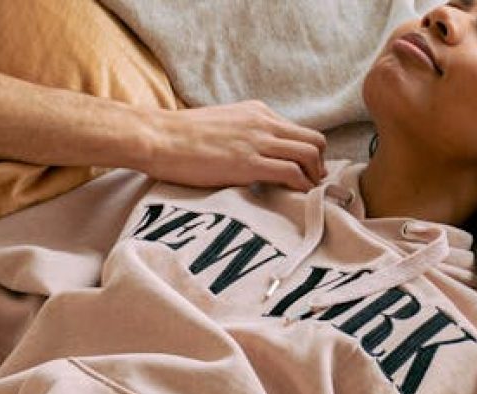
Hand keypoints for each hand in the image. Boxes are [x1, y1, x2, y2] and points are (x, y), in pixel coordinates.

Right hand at [140, 101, 327, 190]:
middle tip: (312, 184)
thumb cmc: (179, 136)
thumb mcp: (220, 124)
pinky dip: (301, 187)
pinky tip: (295, 197)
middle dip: (319, 165)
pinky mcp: (248, 163)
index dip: (308, 153)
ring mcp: (257, 141)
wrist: (157, 137)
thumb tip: (251, 154)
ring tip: (306, 194)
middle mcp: (263, 123)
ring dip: (314, 177)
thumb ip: (241, 133)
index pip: (298, 130)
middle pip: (314, 140)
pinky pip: (292, 173)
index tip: (305, 171)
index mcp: (256, 112)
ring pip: (310, 155)